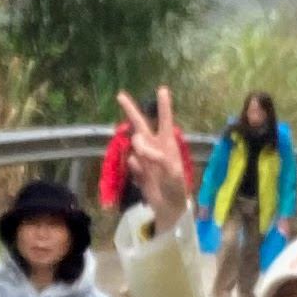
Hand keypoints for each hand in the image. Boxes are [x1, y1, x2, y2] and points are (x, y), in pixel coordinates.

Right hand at [116, 88, 188, 230]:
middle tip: (120, 95)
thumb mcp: (171, 170)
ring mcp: (145, 157)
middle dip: (131, 110)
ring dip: (136, 147)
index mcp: (167, 143)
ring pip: (134, 143)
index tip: (162, 89)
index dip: (163, 106)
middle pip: (141, 124)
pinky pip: (131, 162)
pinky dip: (135, 168)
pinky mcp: (137, 168)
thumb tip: (137, 144)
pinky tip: (143, 177)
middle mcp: (155, 146)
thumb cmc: (176, 186)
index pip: (165, 120)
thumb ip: (155, 155)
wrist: (169, 206)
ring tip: (148, 165)